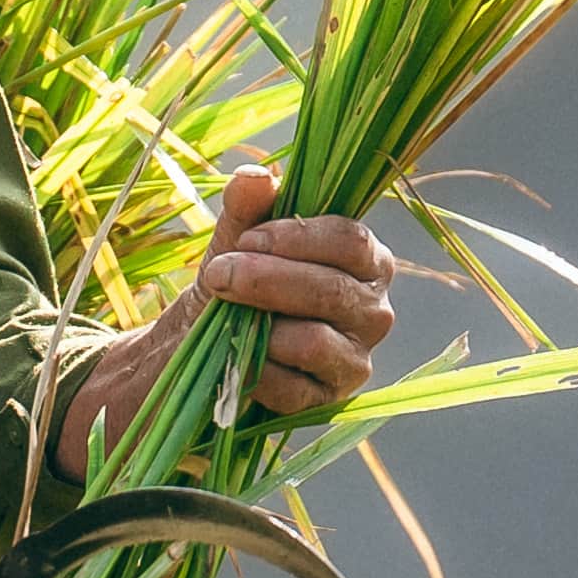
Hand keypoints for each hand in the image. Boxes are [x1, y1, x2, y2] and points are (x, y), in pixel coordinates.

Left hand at [62, 164, 396, 473]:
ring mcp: (355, 359)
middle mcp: (374, 311)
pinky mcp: (328, 401)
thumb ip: (247, 209)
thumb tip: (257, 177)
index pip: (351, 241)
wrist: (204, 349)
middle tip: (217, 274)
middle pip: (333, 291)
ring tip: (223, 313)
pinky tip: (232, 354)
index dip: (297, 238)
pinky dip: (254, 367)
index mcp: (365, 261)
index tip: (248, 238)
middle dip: (266, 279)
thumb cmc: (235, 284)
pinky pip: (292, 386)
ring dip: (259, 325)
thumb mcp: (235, 241)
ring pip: (314, 341)